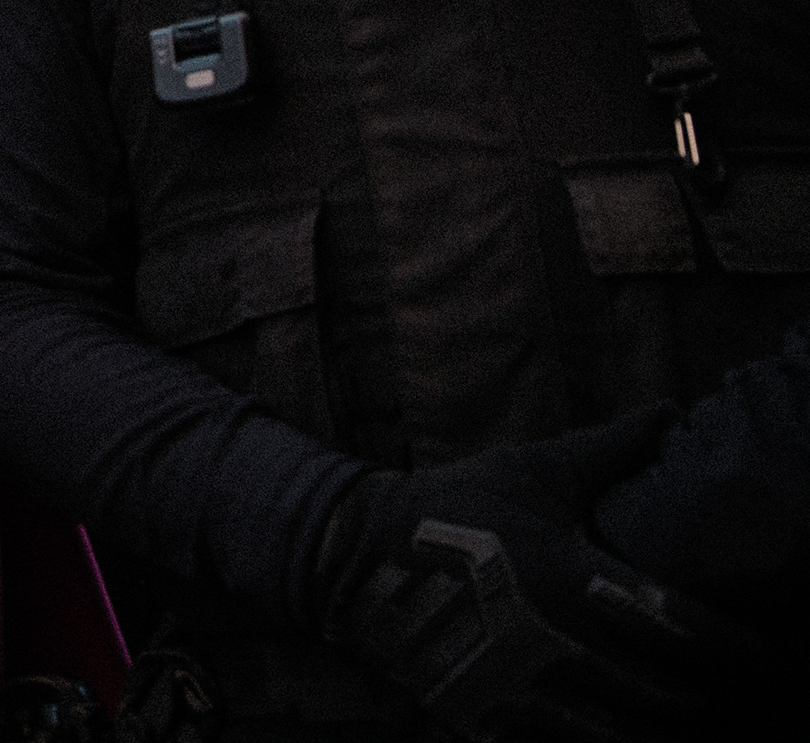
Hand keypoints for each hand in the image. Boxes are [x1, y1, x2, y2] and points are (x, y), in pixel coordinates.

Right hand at [317, 411, 748, 740]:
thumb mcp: (530, 471)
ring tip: (702, 715)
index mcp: (569, 576)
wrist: (353, 557)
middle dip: (723, 696)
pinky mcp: (495, 723)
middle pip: (674, 695)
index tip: (773, 653)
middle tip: (752, 690)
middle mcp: (551, 641)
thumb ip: (609, 449)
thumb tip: (673, 412)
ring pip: (635, 737)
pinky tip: (637, 731)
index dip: (744, 649)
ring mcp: (520, 692)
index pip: (687, 630)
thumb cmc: (454, 506)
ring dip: (677, 731)